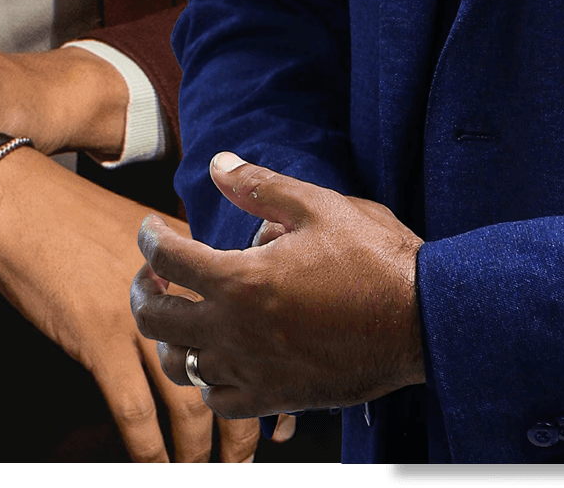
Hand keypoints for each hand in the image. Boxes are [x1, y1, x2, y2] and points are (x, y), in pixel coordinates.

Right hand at [0, 145, 264, 462]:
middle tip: (245, 457)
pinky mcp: (98, 339)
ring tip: (204, 470)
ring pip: (185, 399)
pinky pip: (133, 409)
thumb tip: (211, 310)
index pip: (245, 326)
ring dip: (198, 447)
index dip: (262, 375)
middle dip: (241, 427)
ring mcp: (137, 318)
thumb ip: (184, 264)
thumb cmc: (78, 215)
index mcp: (194, 260)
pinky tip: (154, 465)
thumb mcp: (146, 229)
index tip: (276, 411)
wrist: (21, 201)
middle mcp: (176, 290)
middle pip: (225, 370)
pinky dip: (148, 447)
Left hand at [130, 152, 425, 418]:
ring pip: (180, 367)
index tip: (151, 227)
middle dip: (142, 289)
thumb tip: (218, 163)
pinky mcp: (276, 398)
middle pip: (154, 319)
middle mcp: (236, 333)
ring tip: (180, 314)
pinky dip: (207, 379)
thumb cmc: (373, 259)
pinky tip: (217, 357)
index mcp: (241, 281)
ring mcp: (254, 372)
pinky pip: (218, 401)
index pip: (166, 259)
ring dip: (169, 338)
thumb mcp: (317, 206)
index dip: (149, 236)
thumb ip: (259, 186)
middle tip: (152, 273)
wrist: (421, 321)